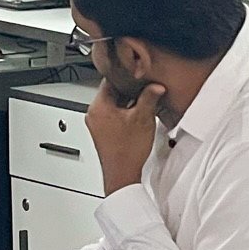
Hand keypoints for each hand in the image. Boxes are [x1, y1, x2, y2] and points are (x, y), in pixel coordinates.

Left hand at [86, 80, 164, 194]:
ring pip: (113, 104)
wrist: (122, 176)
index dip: (125, 75)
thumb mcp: (143, 118)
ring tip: (142, 104)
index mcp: (98, 106)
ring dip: (127, 103)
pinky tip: (137, 118)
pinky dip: (124, 114)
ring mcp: (96, 124)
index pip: (109, 80)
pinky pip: (112, 115)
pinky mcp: (102, 132)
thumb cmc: (128, 151)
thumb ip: (149, 97)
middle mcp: (93, 114)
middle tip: (144, 88)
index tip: (136, 73)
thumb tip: (155, 86)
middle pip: (111, 92)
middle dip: (128, 90)